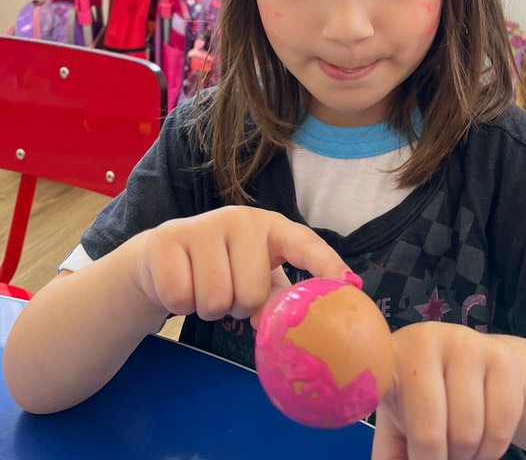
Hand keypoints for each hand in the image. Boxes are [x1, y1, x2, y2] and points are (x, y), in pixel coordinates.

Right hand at [130, 206, 347, 320]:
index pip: (304, 244)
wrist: (162, 257)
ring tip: (205, 288)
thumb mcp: (255, 276)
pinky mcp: (167, 238)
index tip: (348, 284)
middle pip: (253, 293)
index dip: (326, 264)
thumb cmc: (223, 268)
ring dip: (210, 308)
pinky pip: (181, 299)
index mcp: (271, 227)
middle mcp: (240, 219)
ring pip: (217, 300)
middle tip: (229, 291)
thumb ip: (278, 296)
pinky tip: (180, 285)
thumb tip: (293, 320)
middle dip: (239, 305)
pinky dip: (180, 305)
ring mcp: (203, 225)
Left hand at [372, 323, 525, 459]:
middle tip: (441, 455)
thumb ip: (390, 457)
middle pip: (430, 435)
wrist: (479, 366)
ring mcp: (465, 344)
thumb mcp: (399, 426)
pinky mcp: (501, 357)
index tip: (410, 448)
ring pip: (469, 433)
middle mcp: (424, 341)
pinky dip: (493, 450)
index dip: (392, 433)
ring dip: (467, 456)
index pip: (373, 389)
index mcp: (389, 358)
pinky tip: (484, 435)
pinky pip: (501, 427)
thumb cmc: (426, 402)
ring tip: (460, 445)